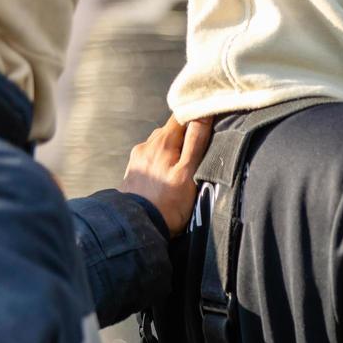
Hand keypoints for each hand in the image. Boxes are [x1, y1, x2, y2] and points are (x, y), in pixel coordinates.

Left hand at [120, 115, 212, 235]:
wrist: (137, 227)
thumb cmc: (168, 204)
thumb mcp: (189, 173)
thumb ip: (196, 143)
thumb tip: (202, 115)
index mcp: (162, 142)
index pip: (180, 116)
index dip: (196, 117)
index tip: (209, 124)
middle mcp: (146, 145)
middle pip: (171, 130)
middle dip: (186, 136)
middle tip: (201, 151)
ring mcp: (137, 158)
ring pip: (160, 144)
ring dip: (174, 149)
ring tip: (185, 167)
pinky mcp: (133, 171)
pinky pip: (152, 157)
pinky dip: (163, 161)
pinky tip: (168, 176)